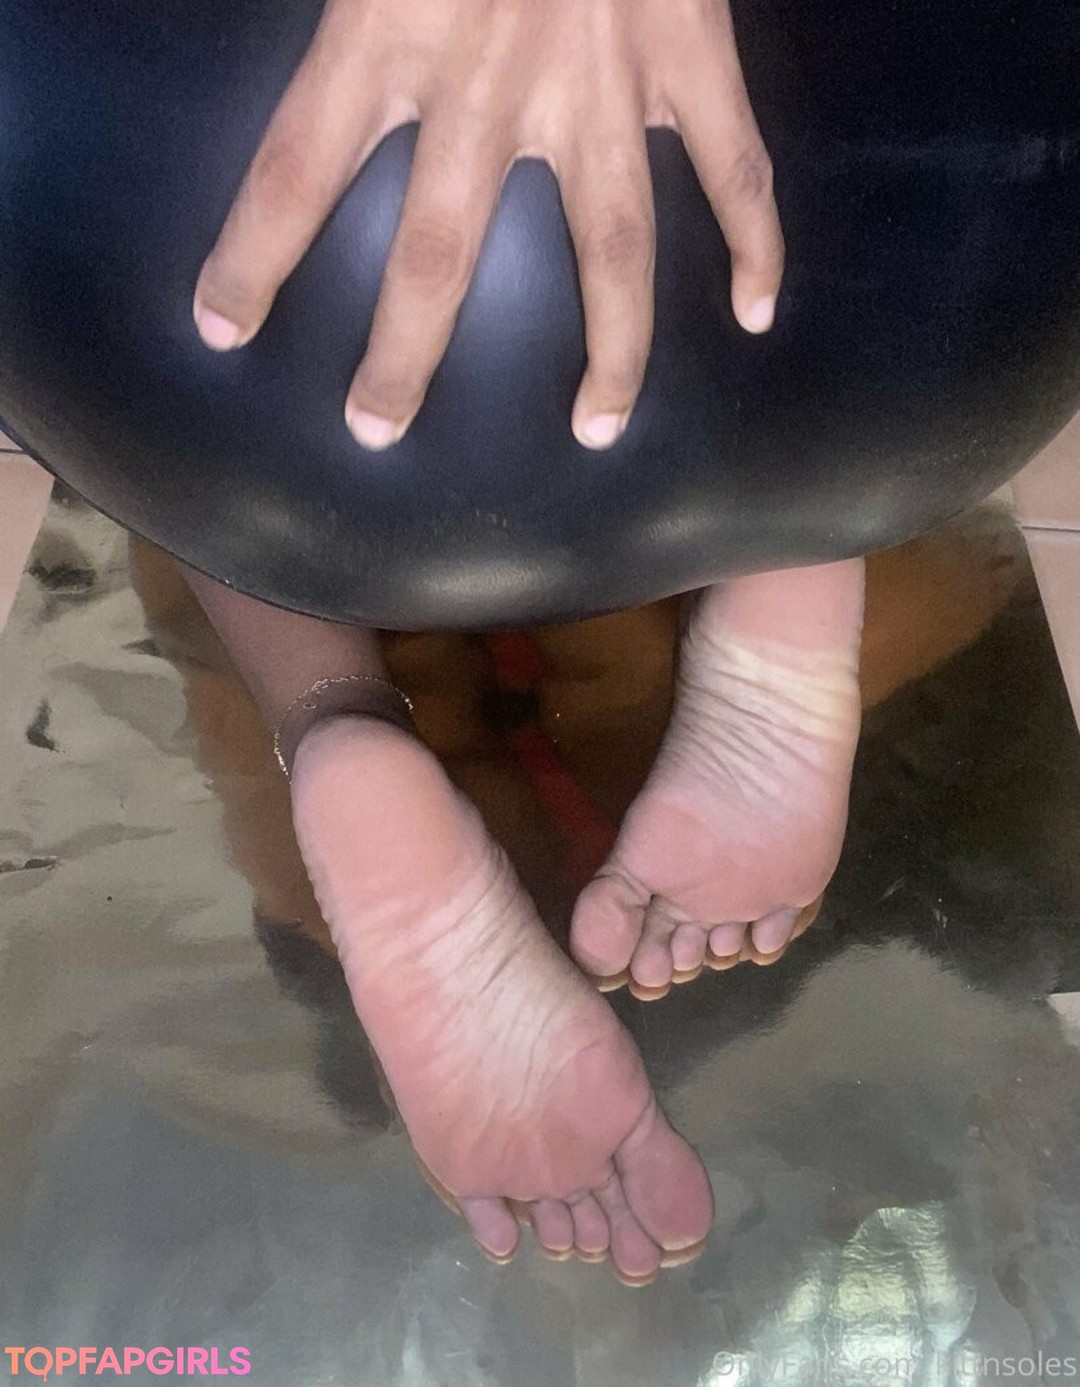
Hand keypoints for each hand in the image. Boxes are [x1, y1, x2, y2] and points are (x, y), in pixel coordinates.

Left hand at [194, 0, 783, 451]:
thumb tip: (297, 24)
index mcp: (387, 27)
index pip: (293, 169)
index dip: (251, 258)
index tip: (223, 327)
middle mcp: (490, 81)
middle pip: (442, 252)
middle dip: (402, 353)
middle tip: (375, 427)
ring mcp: (602, 80)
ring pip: (614, 248)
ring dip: (613, 351)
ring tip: (598, 427)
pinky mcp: (689, 56)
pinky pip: (734, 167)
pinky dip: (755, 240)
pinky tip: (754, 310)